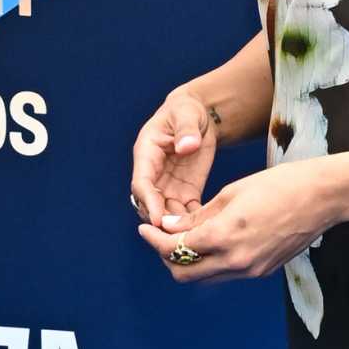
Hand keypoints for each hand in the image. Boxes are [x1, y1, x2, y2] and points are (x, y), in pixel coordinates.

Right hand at [130, 86, 217, 229]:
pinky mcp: (185, 191)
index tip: (158, 218)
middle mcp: (154, 173)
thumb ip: (186, 130)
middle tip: (175, 237)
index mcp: (146, 154)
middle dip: (161, 221)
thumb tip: (186, 146)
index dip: (148, 201)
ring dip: (177, 226)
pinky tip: (207, 229)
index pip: (141, 183)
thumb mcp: (187, 114)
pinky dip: (194, 222)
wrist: (200, 115)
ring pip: (167, 212)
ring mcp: (168, 185)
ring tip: (193, 238)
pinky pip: (186, 211)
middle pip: (151, 204)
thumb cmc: (187, 110)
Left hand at [136, 159, 338, 284]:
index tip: (145, 229)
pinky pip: (226, 272)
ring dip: (189, 262)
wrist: (323, 197)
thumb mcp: (232, 193)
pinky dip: (211, 261)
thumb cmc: (280, 185)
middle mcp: (236, 261)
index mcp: (225, 236)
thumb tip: (171, 228)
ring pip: (205, 277)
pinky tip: (212, 240)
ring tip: (185, 237)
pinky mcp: (262, 271)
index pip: (175, 249)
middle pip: (184, 274)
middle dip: (167, 257)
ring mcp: (251, 270)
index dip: (154, 240)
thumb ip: (198, 217)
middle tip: (161, 236)